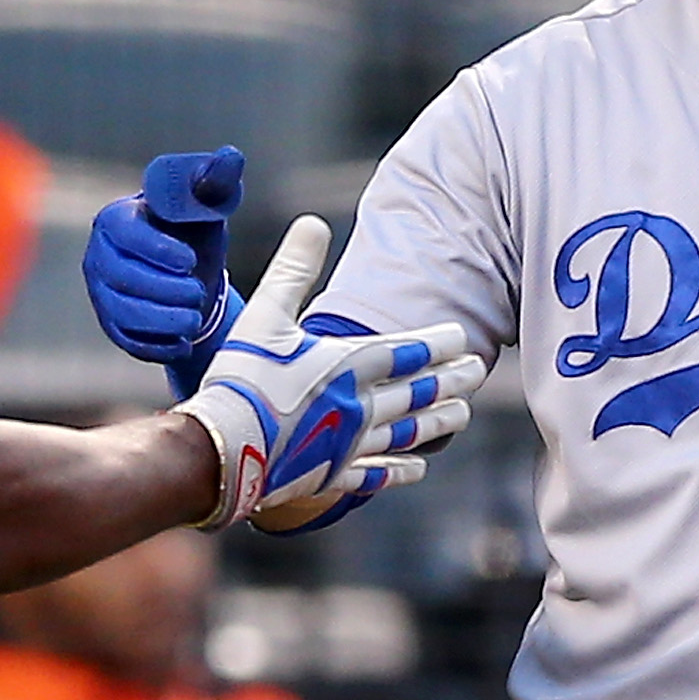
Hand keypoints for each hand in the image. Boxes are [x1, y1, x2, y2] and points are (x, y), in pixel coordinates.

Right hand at [86, 146, 245, 398]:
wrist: (189, 276)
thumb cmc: (194, 232)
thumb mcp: (207, 206)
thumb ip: (217, 181)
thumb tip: (231, 156)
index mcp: (119, 218)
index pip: (124, 233)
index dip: (155, 249)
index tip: (190, 261)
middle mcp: (100, 255)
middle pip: (122, 276)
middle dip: (164, 290)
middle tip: (199, 294)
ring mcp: (102, 293)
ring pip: (123, 311)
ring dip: (162, 319)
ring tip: (195, 318)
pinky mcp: (112, 325)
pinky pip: (127, 340)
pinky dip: (157, 345)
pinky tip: (184, 342)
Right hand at [177, 214, 481, 531]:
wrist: (220, 449)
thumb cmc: (241, 379)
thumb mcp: (264, 316)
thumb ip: (293, 270)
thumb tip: (313, 223)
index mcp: (346, 365)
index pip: (407, 352)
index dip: (438, 344)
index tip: (462, 337)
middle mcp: (358, 406)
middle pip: (417, 391)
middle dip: (450, 380)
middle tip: (478, 371)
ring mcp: (348, 446)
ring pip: (407, 432)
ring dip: (439, 421)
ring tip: (463, 412)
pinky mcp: (331, 476)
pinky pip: (376, 474)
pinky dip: (400, 469)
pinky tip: (419, 467)